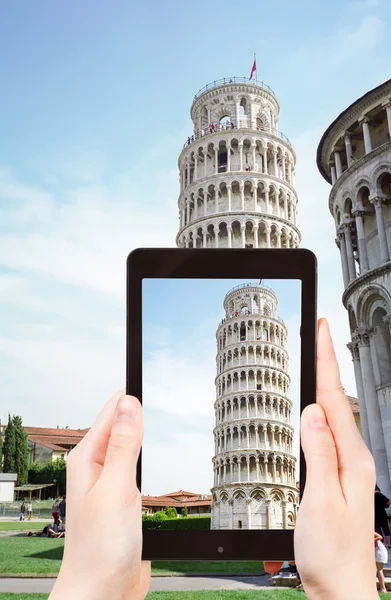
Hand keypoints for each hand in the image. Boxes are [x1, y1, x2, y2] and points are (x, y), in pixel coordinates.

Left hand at [50, 391, 149, 599]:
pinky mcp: (124, 498)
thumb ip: (125, 445)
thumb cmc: (100, 548)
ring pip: (130, 445)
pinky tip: (153, 453)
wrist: (102, 592)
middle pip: (121, 425)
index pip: (112, 412)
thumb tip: (130, 403)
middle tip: (159, 388)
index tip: (148, 370)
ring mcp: (111, 482)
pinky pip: (137, 466)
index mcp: (88, 458)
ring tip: (155, 412)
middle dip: (138, 410)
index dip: (131, 394)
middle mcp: (98, 467)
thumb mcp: (116, 489)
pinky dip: (147, 455)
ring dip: (144, 432)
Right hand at [265, 319, 377, 599]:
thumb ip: (318, 453)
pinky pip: (327, 435)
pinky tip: (312, 409)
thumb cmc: (331, 552)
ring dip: (322, 385)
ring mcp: (347, 467)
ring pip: (332, 416)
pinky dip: (318, 413)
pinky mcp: (337, 476)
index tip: (321, 331)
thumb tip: (311, 411)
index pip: (333, 399)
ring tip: (313, 360)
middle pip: (335, 401)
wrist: (341, 588)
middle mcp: (354, 458)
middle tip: (316, 334)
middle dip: (325, 364)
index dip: (326, 362)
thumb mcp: (320, 500)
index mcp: (352, 459)